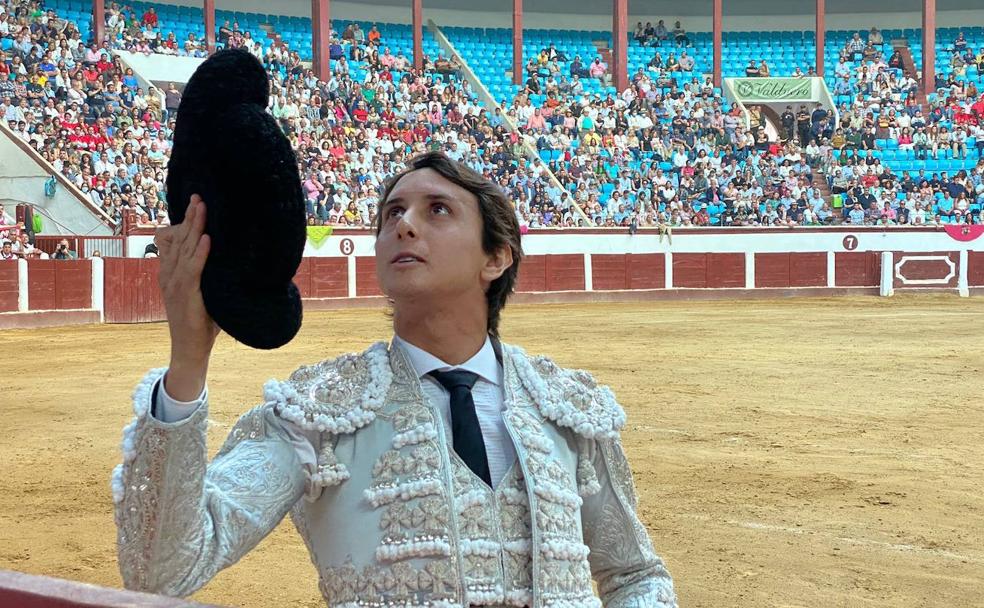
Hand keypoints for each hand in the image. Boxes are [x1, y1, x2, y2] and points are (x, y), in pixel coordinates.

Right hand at [155, 194, 218, 400]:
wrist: (189, 349)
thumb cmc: (201, 322)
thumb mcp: (206, 293)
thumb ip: (212, 276)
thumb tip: (235, 261)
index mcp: (171, 273)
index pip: (175, 241)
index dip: (183, 221)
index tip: (193, 202)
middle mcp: (169, 275)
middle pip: (178, 239)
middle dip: (189, 217)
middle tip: (198, 196)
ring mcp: (175, 285)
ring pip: (184, 249)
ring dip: (194, 227)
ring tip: (202, 207)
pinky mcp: (185, 296)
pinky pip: (193, 270)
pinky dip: (199, 254)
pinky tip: (207, 239)